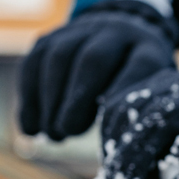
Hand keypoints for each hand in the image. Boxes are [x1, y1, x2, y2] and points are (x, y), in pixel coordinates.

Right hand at [18, 0, 178, 140]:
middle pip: (94, 59)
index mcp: (147, 48)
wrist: (116, 35)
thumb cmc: (136, 79)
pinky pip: (34, 63)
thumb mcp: (149, 88)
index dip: (125, 92)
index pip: (142, 65)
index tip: (112, 123)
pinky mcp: (49, 38)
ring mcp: (79, 31)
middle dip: (78, 98)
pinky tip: (31, 127)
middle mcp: (114, 32)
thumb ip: (139, 110)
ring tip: (52, 134)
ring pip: (59, 58)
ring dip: (51, 101)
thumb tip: (125, 146)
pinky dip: (30, 98)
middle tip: (68, 131)